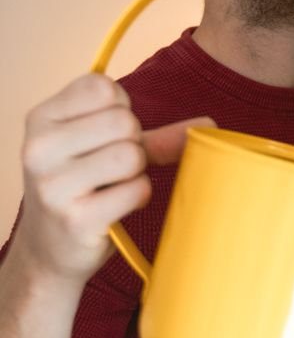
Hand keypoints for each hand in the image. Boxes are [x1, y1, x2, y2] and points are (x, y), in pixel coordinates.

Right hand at [15, 72, 212, 281]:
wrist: (49, 251)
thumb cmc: (83, 187)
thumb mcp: (105, 148)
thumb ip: (154, 133)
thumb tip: (210, 124)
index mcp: (41, 118)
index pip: (101, 86)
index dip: (119, 108)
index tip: (105, 133)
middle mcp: (38, 148)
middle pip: (123, 121)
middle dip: (132, 143)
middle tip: (111, 166)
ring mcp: (53, 185)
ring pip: (131, 155)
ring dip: (136, 172)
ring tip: (113, 185)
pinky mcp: (76, 219)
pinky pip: (136, 189)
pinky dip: (137, 196)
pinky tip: (115, 207)